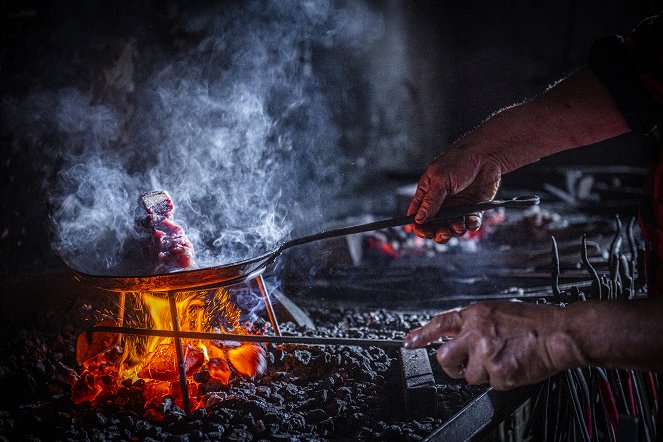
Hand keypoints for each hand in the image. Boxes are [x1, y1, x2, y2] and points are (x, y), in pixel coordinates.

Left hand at [403, 301, 580, 389]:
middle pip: (444, 357)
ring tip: (502, 359)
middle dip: (451, 366)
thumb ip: (473, 322)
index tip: (409, 342)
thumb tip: (453, 332)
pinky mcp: (499, 373)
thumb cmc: (533, 322)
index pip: (440, 323)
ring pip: (469, 376)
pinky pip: (490, 384)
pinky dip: (501, 379)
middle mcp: (476, 333)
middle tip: (463, 365)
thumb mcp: (496, 312)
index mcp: (475, 315)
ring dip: (483, 373)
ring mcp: (486, 354)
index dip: (422, 334)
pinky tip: (512, 365)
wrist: (559, 333)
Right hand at [407, 140, 503, 242]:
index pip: (418, 215)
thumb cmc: (459, 161)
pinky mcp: (474, 208)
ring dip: (454, 231)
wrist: (486, 155)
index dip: (418, 226)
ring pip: (452, 228)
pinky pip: (470, 223)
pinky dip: (471, 226)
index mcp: (428, 193)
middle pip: (435, 226)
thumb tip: (418, 219)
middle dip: (438, 233)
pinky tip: (471, 221)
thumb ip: (430, 201)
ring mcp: (458, 206)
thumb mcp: (440, 179)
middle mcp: (442, 202)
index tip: (424, 232)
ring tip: (458, 225)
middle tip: (443, 232)